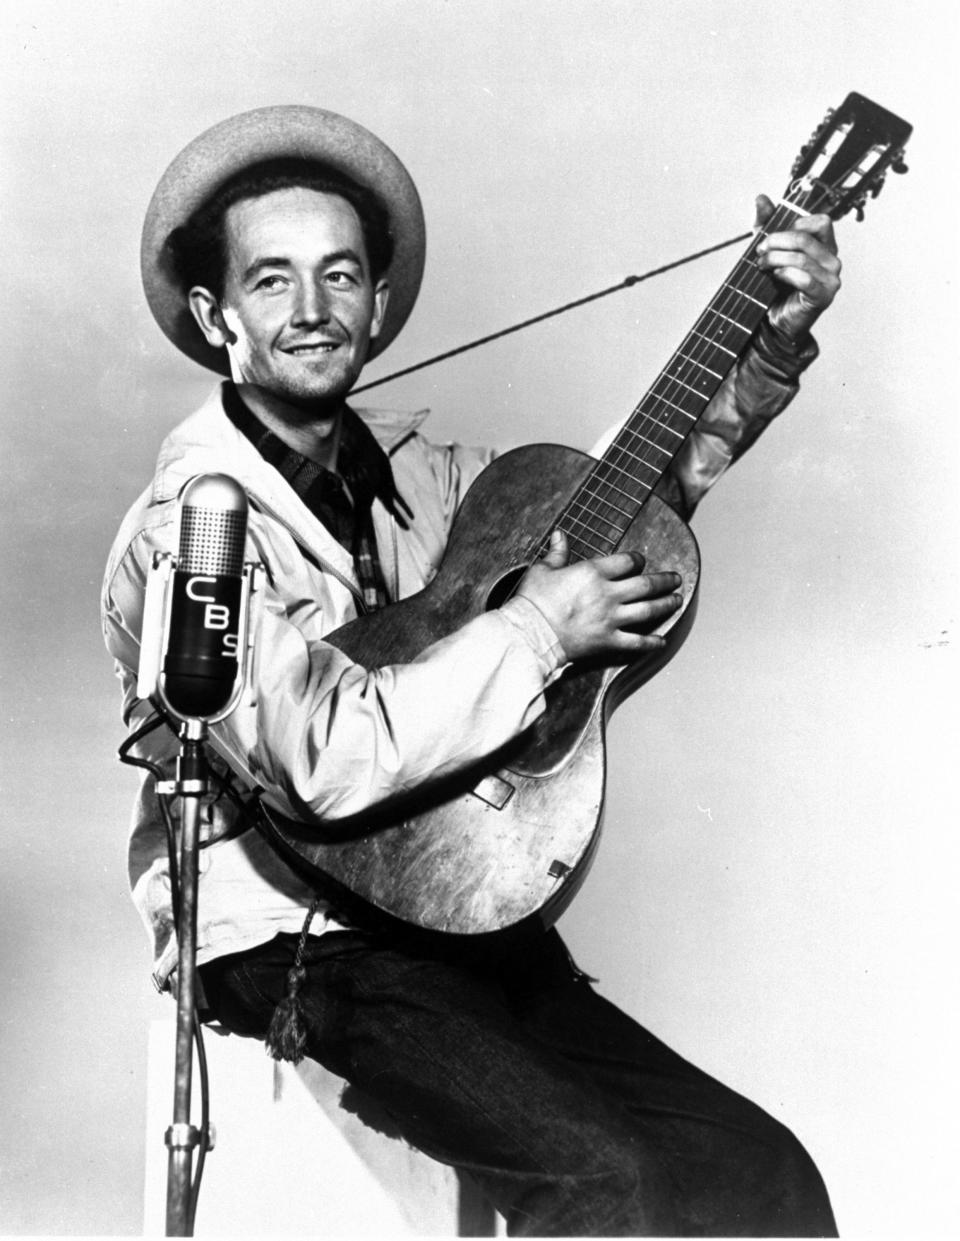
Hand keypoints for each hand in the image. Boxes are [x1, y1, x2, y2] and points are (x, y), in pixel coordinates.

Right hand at [516, 530, 682, 661]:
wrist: (530, 633)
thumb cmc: (533, 600)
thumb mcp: (542, 570)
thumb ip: (557, 553)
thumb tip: (559, 535)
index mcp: (593, 572)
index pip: (626, 561)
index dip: (637, 559)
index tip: (640, 561)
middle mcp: (608, 594)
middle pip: (646, 584)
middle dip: (664, 580)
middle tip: (675, 579)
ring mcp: (611, 618)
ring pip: (648, 610)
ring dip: (666, 604)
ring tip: (677, 600)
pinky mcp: (608, 640)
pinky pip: (636, 642)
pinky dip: (651, 642)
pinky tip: (661, 640)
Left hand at [754, 193, 841, 340]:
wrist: (774, 322)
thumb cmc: (776, 287)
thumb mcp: (769, 250)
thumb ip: (766, 224)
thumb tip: (761, 198)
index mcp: (826, 246)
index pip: (821, 221)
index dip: (794, 223)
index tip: (772, 235)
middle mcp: (833, 261)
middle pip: (805, 238)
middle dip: (776, 241)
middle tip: (759, 251)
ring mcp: (831, 279)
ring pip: (801, 258)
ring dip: (774, 259)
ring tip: (761, 265)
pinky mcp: (823, 296)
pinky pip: (804, 278)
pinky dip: (785, 274)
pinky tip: (774, 276)